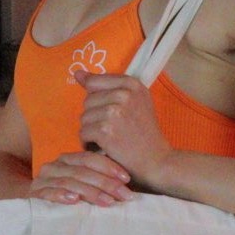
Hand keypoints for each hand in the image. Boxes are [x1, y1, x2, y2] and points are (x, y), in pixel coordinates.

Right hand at [28, 149, 133, 205]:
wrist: (35, 209)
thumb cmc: (68, 199)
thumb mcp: (85, 188)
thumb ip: (101, 182)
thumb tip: (128, 185)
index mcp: (68, 160)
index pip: (90, 158)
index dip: (109, 167)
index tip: (127, 179)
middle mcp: (55, 166)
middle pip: (82, 170)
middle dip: (106, 183)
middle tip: (124, 195)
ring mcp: (43, 180)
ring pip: (69, 181)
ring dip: (90, 192)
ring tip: (108, 201)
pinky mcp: (34, 194)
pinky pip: (48, 192)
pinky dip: (62, 195)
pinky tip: (75, 200)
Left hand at [74, 69, 173, 186]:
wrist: (157, 160)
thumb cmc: (144, 133)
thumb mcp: (135, 102)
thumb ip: (107, 87)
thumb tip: (78, 73)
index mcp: (132, 84)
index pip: (95, 82)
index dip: (96, 99)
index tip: (106, 111)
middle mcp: (123, 94)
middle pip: (88, 101)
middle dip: (95, 117)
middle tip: (113, 129)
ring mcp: (114, 112)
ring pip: (84, 117)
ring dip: (92, 131)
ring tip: (110, 139)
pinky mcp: (105, 130)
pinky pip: (83, 133)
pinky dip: (89, 143)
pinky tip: (104, 147)